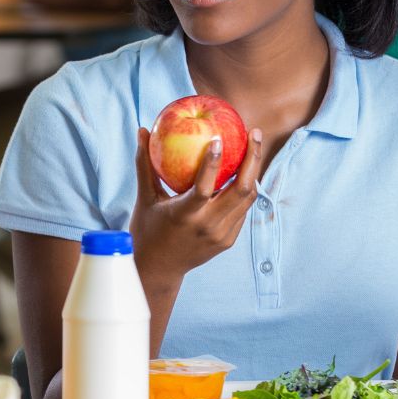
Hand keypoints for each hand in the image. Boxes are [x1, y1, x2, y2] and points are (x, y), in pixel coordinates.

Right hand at [129, 125, 265, 287]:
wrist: (160, 268)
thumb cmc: (148, 228)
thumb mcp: (145, 198)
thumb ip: (145, 164)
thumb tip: (143, 130)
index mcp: (184, 216)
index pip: (204, 188)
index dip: (213, 163)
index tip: (218, 137)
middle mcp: (207, 227)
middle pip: (242, 190)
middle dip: (252, 159)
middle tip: (254, 133)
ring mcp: (221, 235)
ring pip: (247, 199)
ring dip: (253, 171)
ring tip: (253, 147)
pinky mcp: (228, 240)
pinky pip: (242, 210)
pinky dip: (244, 190)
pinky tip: (244, 171)